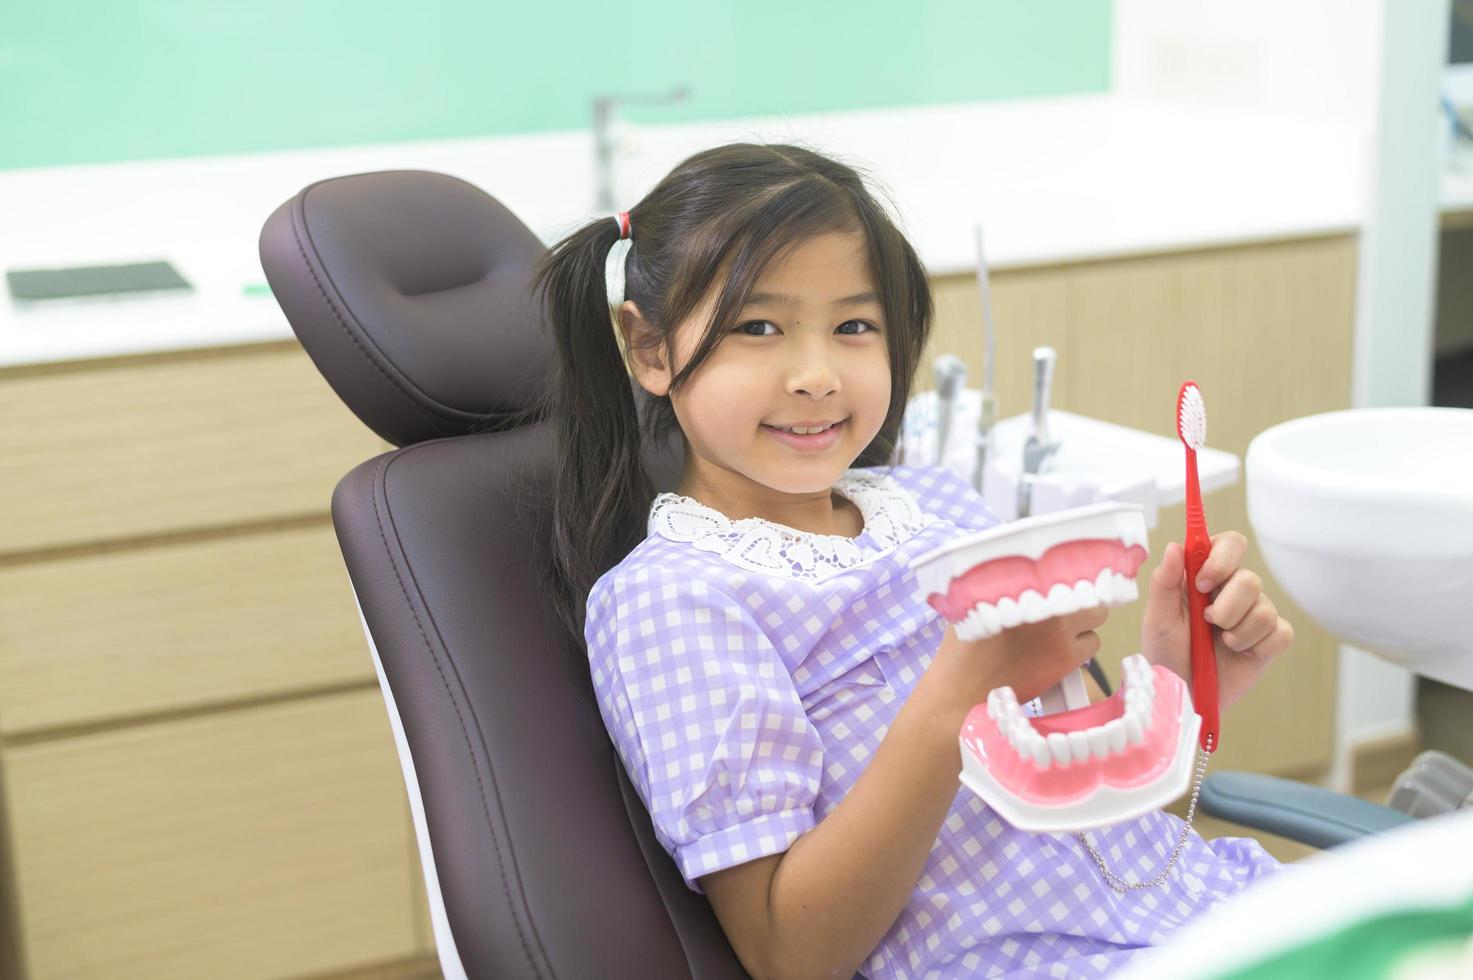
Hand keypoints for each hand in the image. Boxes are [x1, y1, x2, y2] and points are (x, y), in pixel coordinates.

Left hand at [1139, 531, 1294, 712]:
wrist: (1182, 692)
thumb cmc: (1166, 653)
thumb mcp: (1158, 618)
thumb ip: (1164, 581)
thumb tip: (1175, 546)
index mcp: (1206, 577)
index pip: (1230, 545)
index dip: (1222, 559)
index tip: (1202, 584)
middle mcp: (1233, 592)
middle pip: (1250, 578)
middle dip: (1227, 606)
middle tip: (1207, 623)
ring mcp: (1254, 615)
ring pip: (1266, 608)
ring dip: (1237, 631)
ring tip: (1218, 643)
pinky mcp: (1269, 641)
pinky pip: (1281, 633)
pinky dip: (1257, 645)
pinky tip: (1238, 653)